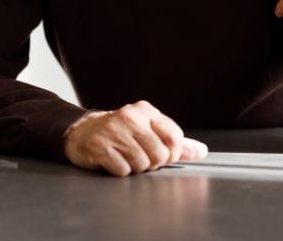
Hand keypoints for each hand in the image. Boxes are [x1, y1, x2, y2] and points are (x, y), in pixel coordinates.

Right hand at [62, 101, 207, 176]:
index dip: (172, 153)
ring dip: (135, 168)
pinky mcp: (99, 146)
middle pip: (159, 154)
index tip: (163, 155)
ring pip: (142, 164)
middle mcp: (129, 117)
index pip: (174, 137)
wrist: (81, 132)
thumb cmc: (119, 132)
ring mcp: (113, 131)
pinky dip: (120, 170)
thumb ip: (175, 141)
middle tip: (140, 156)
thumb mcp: (147, 129)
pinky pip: (122, 170)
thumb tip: (202, 151)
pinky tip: (113, 160)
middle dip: (152, 163)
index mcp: (145, 111)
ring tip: (125, 157)